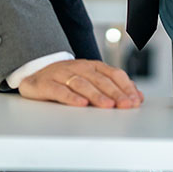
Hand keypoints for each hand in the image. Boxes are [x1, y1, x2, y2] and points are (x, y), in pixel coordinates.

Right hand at [18, 58, 143, 107]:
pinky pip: (60, 90)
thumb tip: (138, 97)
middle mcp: (78, 67)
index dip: (125, 87)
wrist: (34, 74)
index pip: (113, 74)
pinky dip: (71, 97)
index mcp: (92, 66)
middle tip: (126, 105)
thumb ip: (114, 88)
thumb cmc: (66, 80)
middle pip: (100, 80)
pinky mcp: (46, 84)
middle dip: (115, 93)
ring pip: (82, 84)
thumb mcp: (91, 81)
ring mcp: (62, 74)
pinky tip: (81, 104)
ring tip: (107, 105)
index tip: (135, 100)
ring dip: (96, 95)